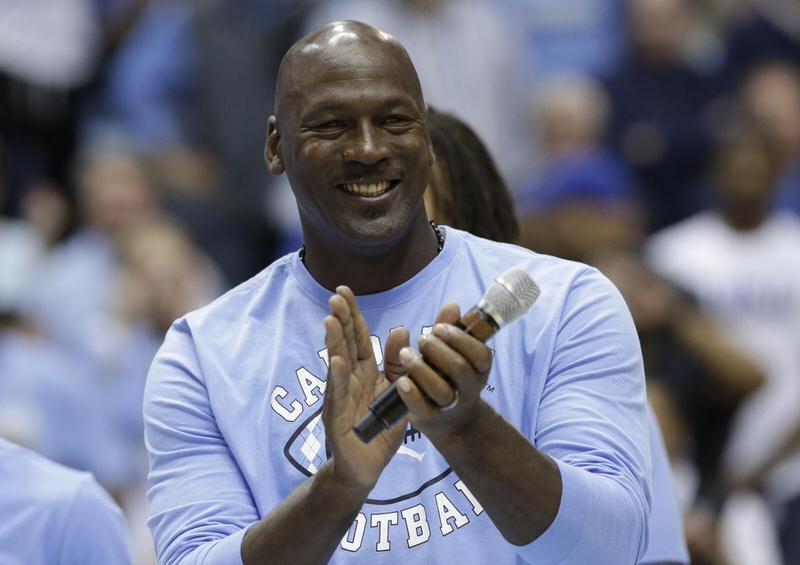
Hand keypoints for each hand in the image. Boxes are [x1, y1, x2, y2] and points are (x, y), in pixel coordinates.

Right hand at [322, 286, 406, 490]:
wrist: (365, 468)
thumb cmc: (379, 428)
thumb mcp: (396, 390)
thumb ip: (399, 362)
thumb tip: (402, 328)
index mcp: (363, 371)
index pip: (357, 338)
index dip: (352, 315)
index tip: (345, 290)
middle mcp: (348, 379)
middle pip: (344, 344)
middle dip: (340, 320)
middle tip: (337, 295)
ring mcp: (339, 397)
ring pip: (336, 364)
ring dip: (334, 342)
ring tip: (331, 319)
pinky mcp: (336, 417)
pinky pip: (337, 394)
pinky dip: (337, 377)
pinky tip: (336, 361)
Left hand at [394, 303, 492, 439]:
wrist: (447, 420)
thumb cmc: (447, 377)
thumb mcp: (450, 353)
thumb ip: (448, 330)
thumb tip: (452, 306)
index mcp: (478, 370)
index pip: (481, 355)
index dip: (461, 339)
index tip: (438, 328)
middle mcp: (468, 389)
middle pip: (460, 369)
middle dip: (439, 350)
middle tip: (422, 340)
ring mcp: (450, 406)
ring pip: (442, 390)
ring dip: (421, 369)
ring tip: (406, 354)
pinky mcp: (430, 419)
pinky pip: (422, 408)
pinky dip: (411, 394)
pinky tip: (401, 380)